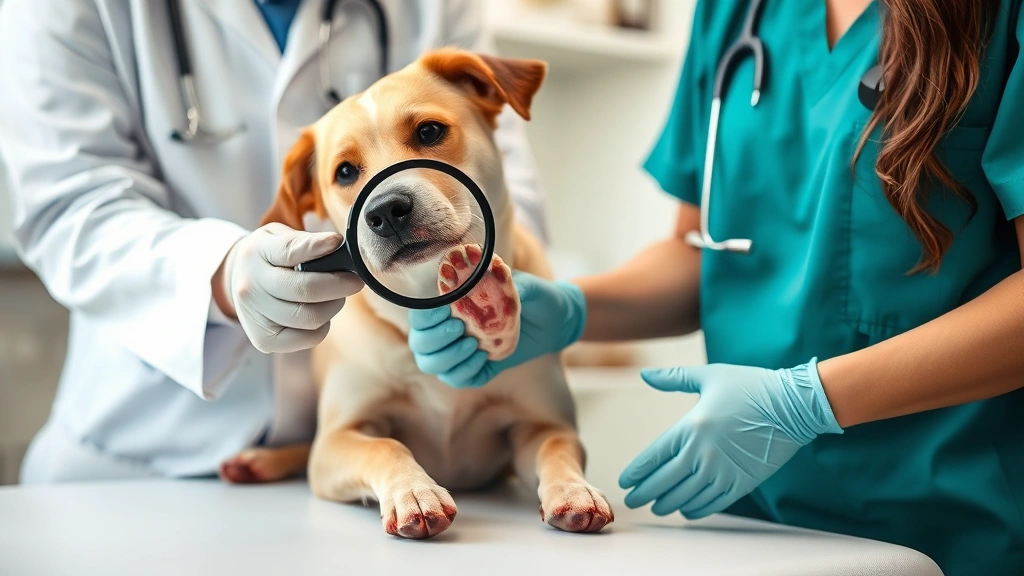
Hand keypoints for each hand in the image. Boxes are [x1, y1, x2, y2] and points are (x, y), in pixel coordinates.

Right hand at [214, 223, 363, 353]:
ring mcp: (255, 317)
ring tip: (334, 296)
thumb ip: (304, 241)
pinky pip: (307, 338)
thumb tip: (335, 244)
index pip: (289, 251)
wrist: (240, 282)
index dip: (318, 247)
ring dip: (333, 306)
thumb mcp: (279, 237)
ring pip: (311, 318)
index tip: (336, 243)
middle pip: (306, 290)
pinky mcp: (264, 341)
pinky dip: (322, 327)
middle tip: (354, 281)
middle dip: (339, 285)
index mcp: (256, 255)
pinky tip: (319, 313)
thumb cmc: (269, 257)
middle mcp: (250, 287)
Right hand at [407, 272, 585, 387]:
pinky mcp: (479, 367)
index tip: (443, 309)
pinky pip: (457, 379)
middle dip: (434, 339)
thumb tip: (483, 275)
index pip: (420, 313)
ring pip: (432, 364)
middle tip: (460, 328)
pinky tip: (483, 359)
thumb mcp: (521, 284)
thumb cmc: (535, 295)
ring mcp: (462, 350)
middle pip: (420, 344)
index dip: (424, 316)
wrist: (557, 318)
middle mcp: (450, 327)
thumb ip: (501, 281)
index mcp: (452, 303)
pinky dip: (465, 372)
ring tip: (474, 345)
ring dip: (448, 358)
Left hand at [619, 360, 842, 518]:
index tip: (625, 481)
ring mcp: (723, 472)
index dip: (637, 472)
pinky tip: (686, 509)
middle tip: (632, 500)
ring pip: (685, 497)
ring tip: (656, 506)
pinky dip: (695, 509)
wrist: (793, 406)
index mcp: (691, 427)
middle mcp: (703, 453)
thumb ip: (674, 377)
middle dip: (644, 493)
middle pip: (664, 482)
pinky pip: (712, 504)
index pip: (654, 457)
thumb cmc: (751, 386)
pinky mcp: (741, 483)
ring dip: (667, 504)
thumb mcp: (710, 375)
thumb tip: (644, 373)